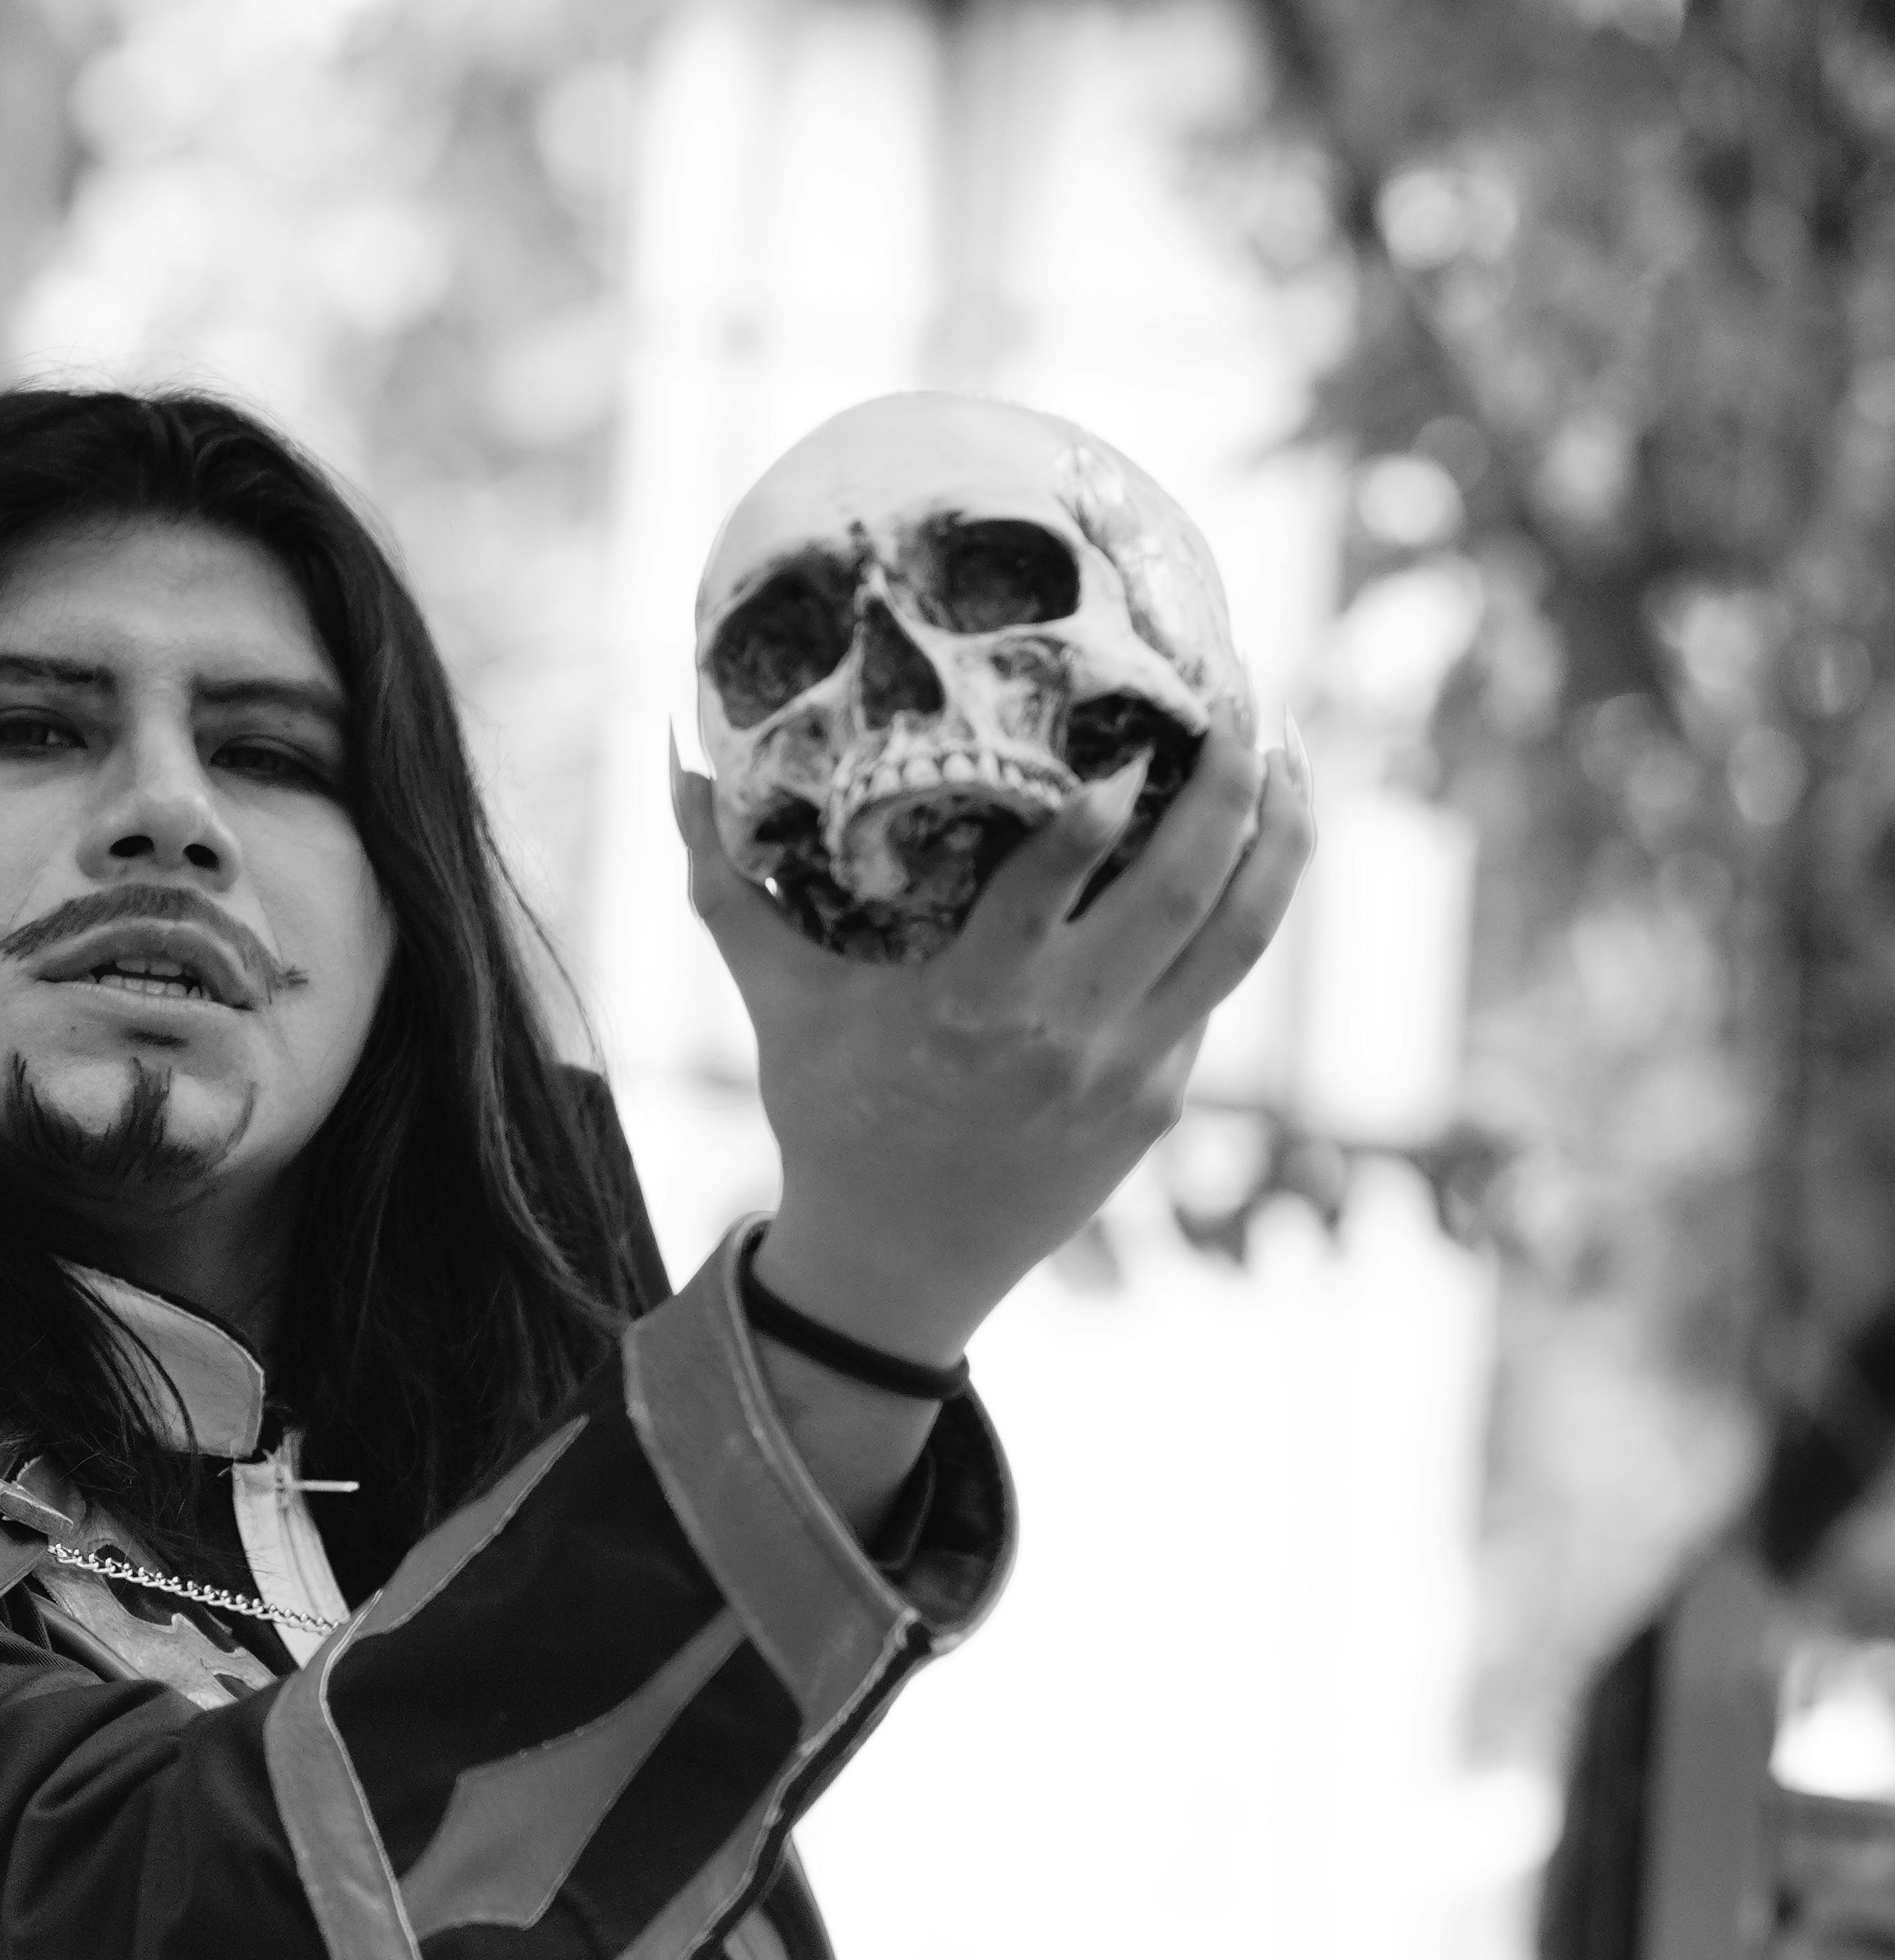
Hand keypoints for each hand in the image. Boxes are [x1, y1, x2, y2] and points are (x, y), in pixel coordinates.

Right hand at [674, 724, 1312, 1522]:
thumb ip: (726, 885)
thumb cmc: (831, 1121)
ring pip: (1242, 936)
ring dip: (1282, 835)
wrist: (896, 1271)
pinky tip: (1250, 840)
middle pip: (1190, 891)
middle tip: (1245, 688)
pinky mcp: (1165, 1098)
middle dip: (1235, 780)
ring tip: (1291, 749)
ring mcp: (1133, 1071)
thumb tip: (668, 761)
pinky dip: (1244, 904)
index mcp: (975, 1004)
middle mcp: (1070, 1035)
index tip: (1138, 730)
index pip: (1057, 887)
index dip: (1107, 805)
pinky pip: (1219, 983)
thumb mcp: (776, 1004)